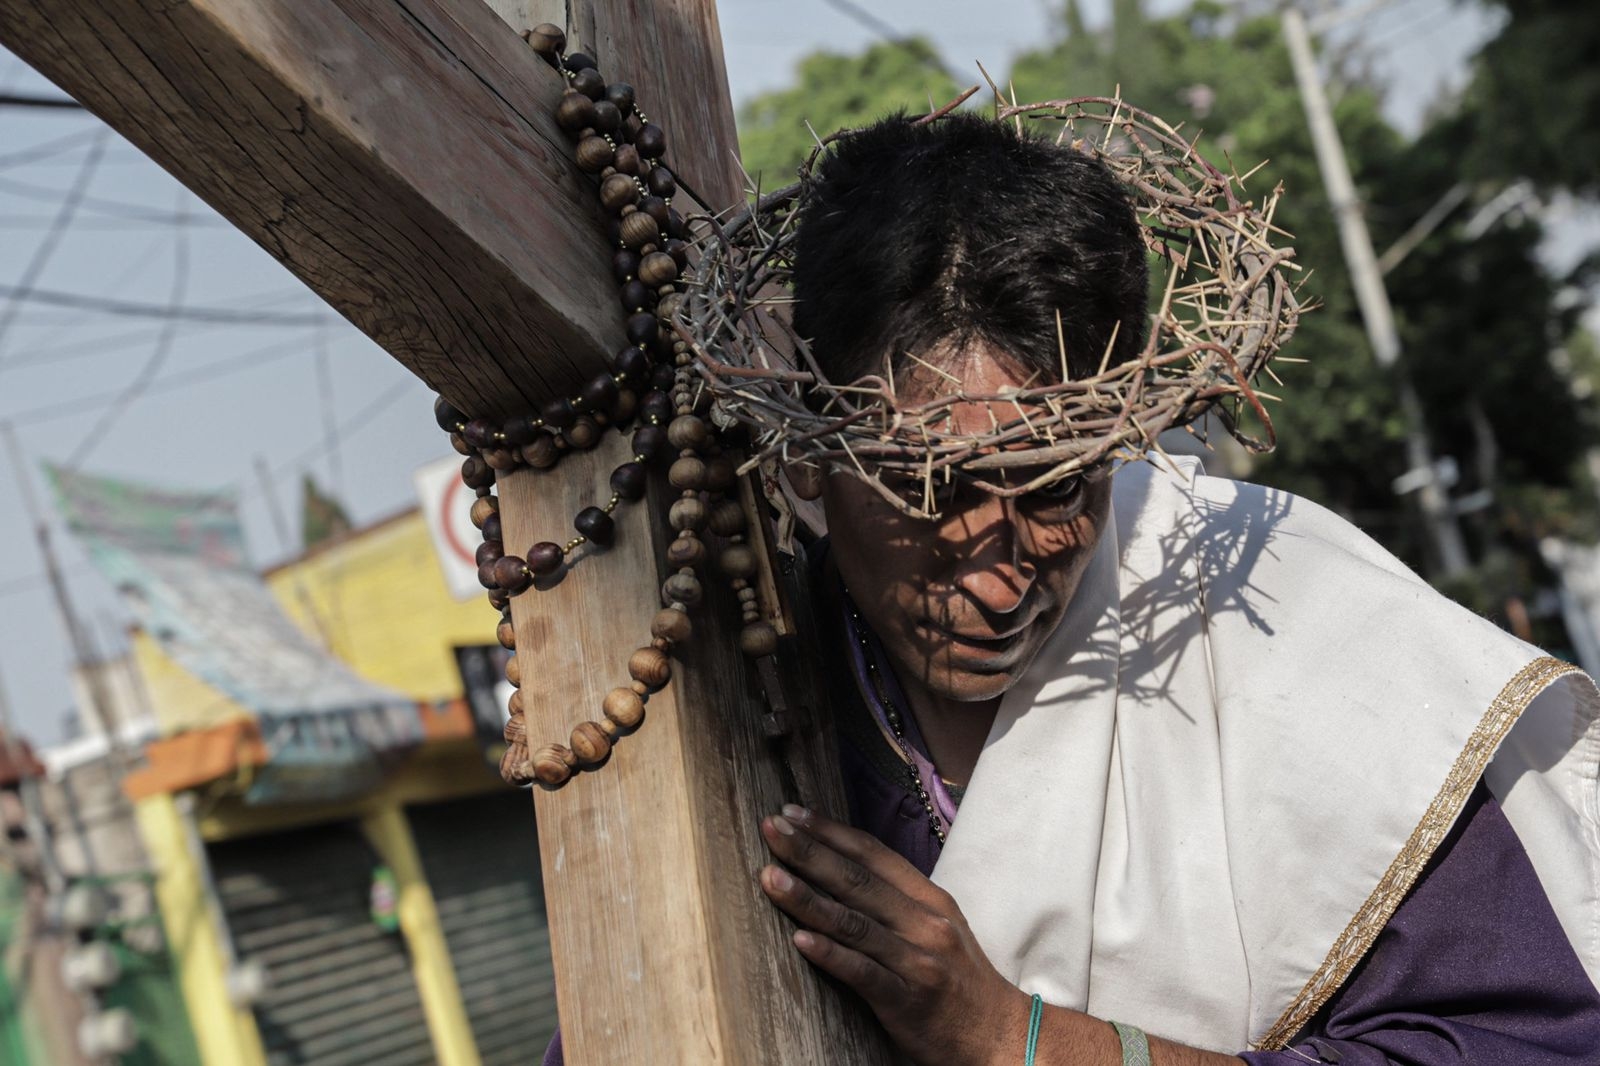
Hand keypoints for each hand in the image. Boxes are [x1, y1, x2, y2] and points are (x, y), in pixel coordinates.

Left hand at [759, 805, 1028, 1065]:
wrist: (1002, 1035)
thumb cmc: (962, 980)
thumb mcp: (940, 927)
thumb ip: (899, 900)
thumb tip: (846, 870)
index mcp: (930, 900)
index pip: (874, 854)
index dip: (832, 831)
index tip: (793, 812)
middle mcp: (924, 923)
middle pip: (858, 880)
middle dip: (810, 851)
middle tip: (772, 828)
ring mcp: (917, 960)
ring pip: (854, 922)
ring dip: (807, 897)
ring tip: (770, 877)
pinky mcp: (908, 1000)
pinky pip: (864, 973)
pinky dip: (831, 954)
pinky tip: (800, 939)